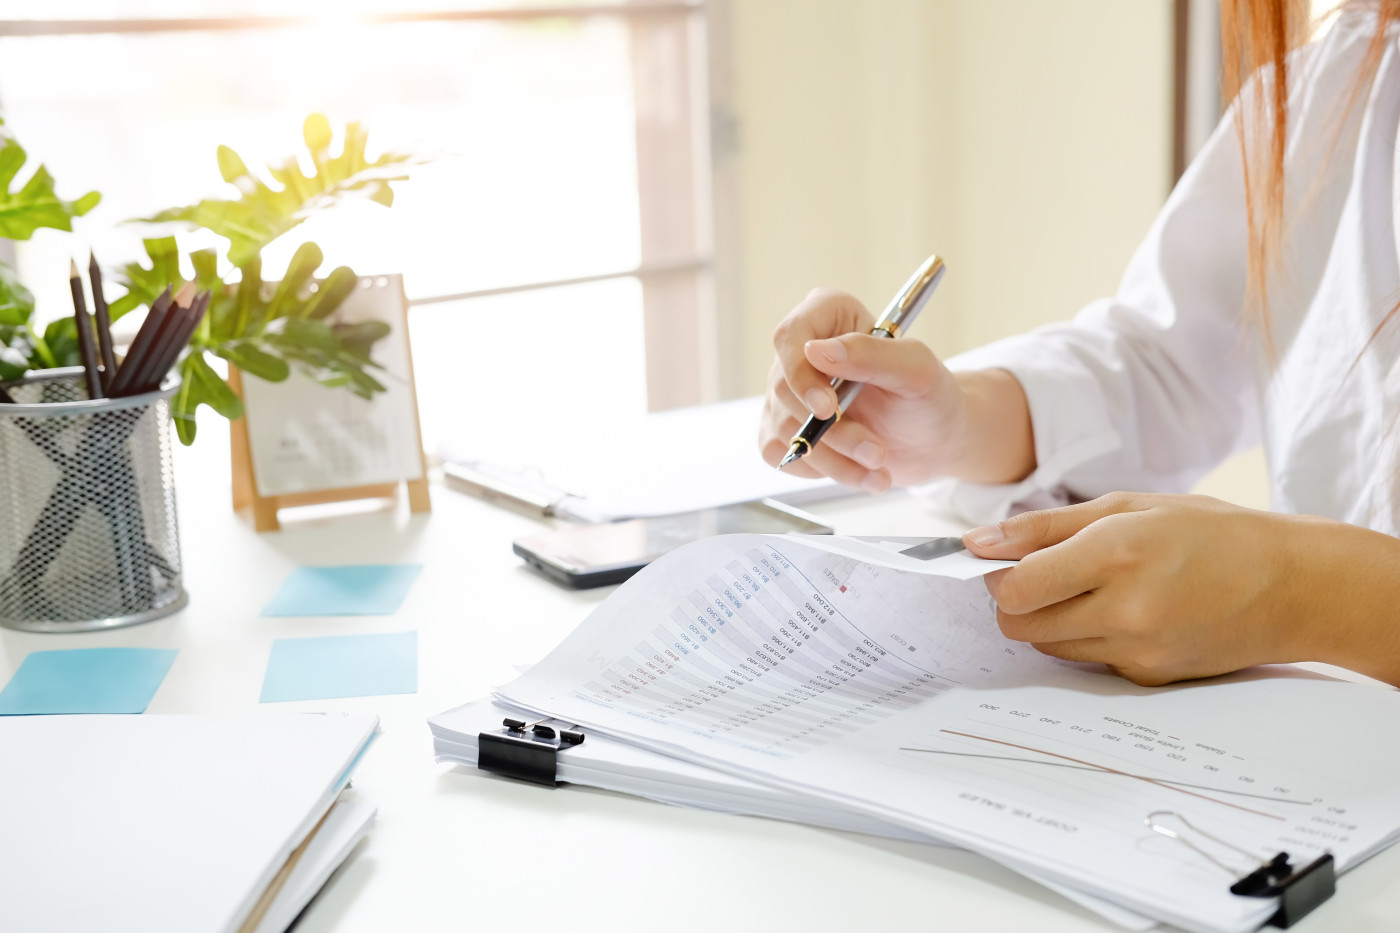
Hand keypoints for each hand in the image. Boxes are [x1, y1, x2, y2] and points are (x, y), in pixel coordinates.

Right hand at [758, 287, 974, 491]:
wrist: (934, 441)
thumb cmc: (930, 396)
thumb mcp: (916, 369)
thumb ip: (871, 354)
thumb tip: (817, 351)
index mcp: (829, 316)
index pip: (790, 336)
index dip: (801, 374)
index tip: (828, 408)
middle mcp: (802, 353)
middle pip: (786, 391)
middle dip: (834, 431)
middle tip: (876, 451)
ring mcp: (790, 394)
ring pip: (787, 431)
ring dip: (836, 459)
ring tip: (879, 466)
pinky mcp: (787, 432)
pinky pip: (786, 456)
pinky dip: (826, 471)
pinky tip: (858, 471)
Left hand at [962, 492, 1321, 685]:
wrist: (1291, 586)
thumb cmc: (1209, 533)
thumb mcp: (1127, 507)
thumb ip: (1044, 527)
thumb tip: (977, 543)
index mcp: (1115, 553)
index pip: (1015, 589)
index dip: (998, 576)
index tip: (1006, 562)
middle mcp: (1125, 609)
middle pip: (1020, 625)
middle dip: (1016, 601)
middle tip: (1044, 574)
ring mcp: (1138, 649)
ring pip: (1048, 646)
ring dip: (1050, 619)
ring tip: (1091, 588)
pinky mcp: (1147, 676)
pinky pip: (1088, 660)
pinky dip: (1088, 637)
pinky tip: (1125, 611)